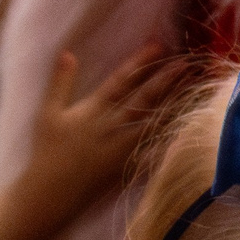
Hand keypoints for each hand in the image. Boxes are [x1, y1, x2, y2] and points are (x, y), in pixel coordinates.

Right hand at [15, 45, 185, 227]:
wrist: (50, 193)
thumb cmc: (47, 152)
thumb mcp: (48, 113)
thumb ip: (61, 82)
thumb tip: (68, 52)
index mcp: (92, 110)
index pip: (120, 81)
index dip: (140, 62)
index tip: (158, 46)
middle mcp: (112, 126)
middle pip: (144, 99)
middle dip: (166, 79)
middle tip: (186, 62)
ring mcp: (123, 147)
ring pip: (153, 120)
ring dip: (173, 103)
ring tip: (192, 88)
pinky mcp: (128, 165)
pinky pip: (154, 149)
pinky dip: (170, 137)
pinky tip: (187, 125)